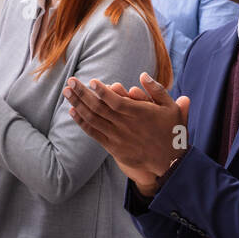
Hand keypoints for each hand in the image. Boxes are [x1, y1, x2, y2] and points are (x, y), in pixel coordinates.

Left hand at [63, 71, 190, 196]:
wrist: (169, 162)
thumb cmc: (172, 132)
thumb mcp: (172, 108)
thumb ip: (157, 90)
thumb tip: (142, 75)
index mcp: (139, 113)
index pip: (115, 100)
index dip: (102, 91)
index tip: (92, 81)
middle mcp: (125, 125)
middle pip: (99, 107)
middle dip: (82, 93)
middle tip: (71, 81)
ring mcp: (117, 137)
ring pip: (93, 119)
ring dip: (78, 104)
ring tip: (67, 93)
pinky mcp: (113, 147)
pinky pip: (94, 133)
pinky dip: (82, 122)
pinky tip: (73, 112)